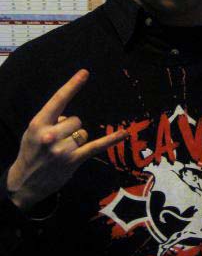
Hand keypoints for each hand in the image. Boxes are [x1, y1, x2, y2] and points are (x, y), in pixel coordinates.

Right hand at [7, 69, 125, 210]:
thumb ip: (51, 120)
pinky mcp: (73, 160)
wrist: (24, 182)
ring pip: (84, 133)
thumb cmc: (31, 152)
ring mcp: (62, 149)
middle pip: (76, 120)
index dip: (72, 86)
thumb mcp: (33, 132)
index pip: (58, 100)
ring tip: (62, 151)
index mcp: (38, 123)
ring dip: (76, 141)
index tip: (85, 73)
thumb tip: (71, 119)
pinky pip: (96, 146)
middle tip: (57, 141)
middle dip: (71, 128)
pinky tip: (123, 133)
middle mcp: (50, 135)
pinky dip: (111, 140)